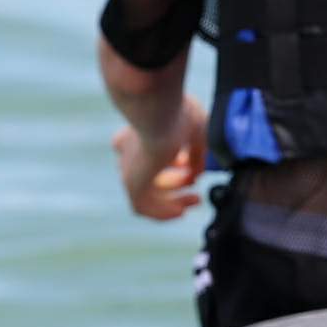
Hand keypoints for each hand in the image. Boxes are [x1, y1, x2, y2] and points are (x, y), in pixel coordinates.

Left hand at [113, 96, 210, 220]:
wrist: (160, 114)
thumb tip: (197, 174)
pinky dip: (162, 212)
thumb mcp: (197, 132)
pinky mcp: (131, 183)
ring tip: (195, 201)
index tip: (192, 172)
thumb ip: (196, 154)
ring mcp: (129, 168)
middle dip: (175, 185)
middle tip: (195, 190)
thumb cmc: (179, 113)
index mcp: (140, 133)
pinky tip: (181, 212)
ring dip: (172, 201)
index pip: (149, 157)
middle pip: (150, 176)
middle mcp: (129, 151)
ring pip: (147, 193)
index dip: (172, 167)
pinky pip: (143, 207)